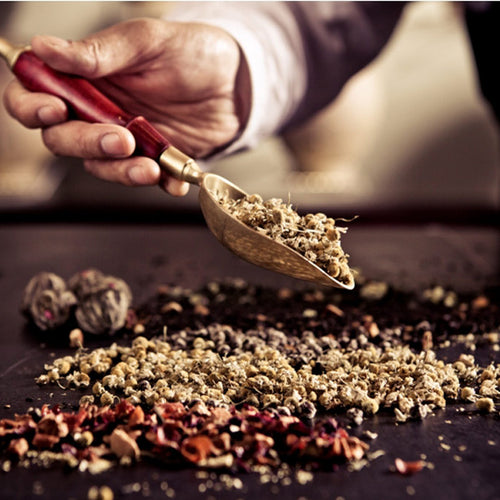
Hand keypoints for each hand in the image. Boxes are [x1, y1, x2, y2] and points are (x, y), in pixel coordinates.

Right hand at [3, 18, 249, 195]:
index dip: (31, 107)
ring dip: (121, 172)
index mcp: (83, 79)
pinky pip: (146, 179)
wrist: (236, 83)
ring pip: (102, 166)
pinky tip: (174, 180)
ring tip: (150, 167)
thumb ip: (100, 51)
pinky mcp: (153, 160)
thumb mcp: (148, 42)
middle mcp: (96, 113)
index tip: (54, 109)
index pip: (34, 95)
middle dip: (86, 144)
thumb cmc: (191, 52)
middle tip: (119, 139)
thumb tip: (44, 47)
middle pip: (63, 139)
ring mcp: (124, 140)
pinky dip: (160, 183)